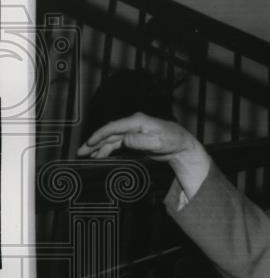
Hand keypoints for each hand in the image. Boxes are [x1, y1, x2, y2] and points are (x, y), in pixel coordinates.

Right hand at [77, 113, 210, 197]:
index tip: (88, 143)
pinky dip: (107, 149)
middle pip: (109, 133)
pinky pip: (117, 143)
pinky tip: (100, 155)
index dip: (99, 135)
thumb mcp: (158, 142)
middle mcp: (133, 125)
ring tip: (86, 155)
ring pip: (111, 139)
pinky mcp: (134, 139)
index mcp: (137, 122)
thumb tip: (125, 140)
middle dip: (94, 142)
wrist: (181, 146)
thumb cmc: (173, 141)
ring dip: (98, 147)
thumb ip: (140, 141)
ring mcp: (132, 132)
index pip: (113, 127)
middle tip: (80, 151)